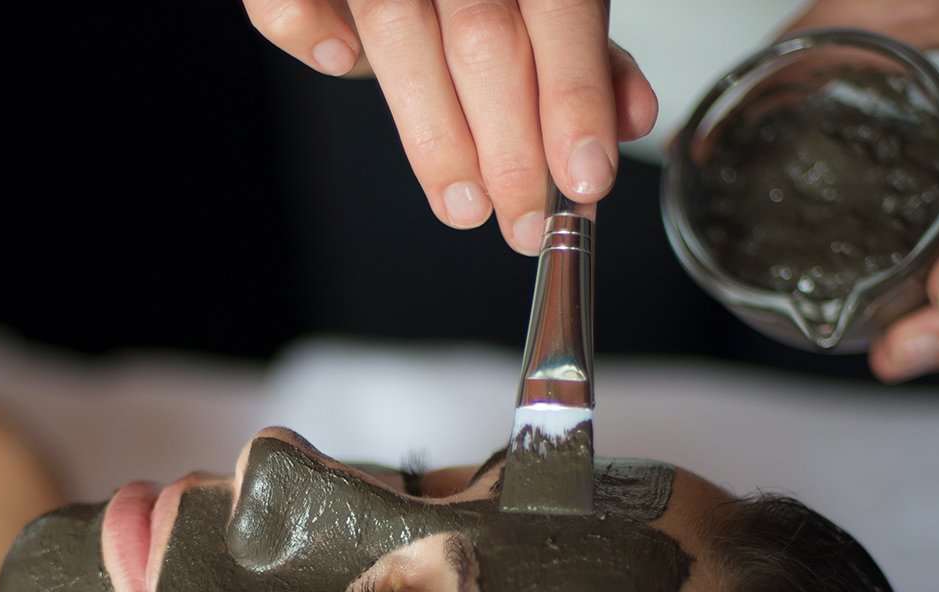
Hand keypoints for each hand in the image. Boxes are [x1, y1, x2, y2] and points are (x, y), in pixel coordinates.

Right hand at [244, 0, 659, 252]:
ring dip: (433, 132)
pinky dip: (306, 28)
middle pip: (482, 38)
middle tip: (523, 223)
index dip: (574, 101)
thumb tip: (633, 117)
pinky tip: (338, 63)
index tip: (584, 181)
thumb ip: (584, 55)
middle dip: (508, 146)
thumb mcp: (546, 6)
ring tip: (463, 205)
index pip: (559, 13)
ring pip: (395, 25)